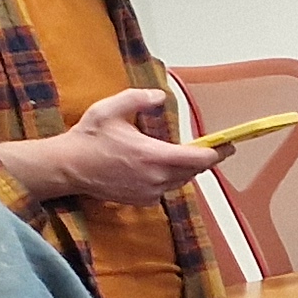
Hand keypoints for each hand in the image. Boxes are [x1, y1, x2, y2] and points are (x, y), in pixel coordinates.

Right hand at [10, 88, 223, 205]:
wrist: (67, 168)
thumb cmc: (88, 138)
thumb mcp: (110, 109)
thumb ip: (137, 99)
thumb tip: (160, 96)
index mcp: (153, 156)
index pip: (199, 159)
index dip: (217, 153)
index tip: (230, 146)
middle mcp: (156, 178)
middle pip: (194, 171)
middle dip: (203, 160)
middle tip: (211, 148)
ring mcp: (150, 192)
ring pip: (181, 181)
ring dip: (186, 169)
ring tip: (186, 155)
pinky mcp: (143, 200)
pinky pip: (166, 189)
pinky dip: (168, 179)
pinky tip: (158, 168)